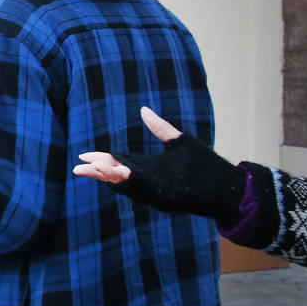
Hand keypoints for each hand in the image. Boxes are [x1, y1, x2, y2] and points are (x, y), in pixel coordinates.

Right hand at [73, 106, 242, 224]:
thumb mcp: (180, 142)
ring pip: (126, 184)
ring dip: (109, 177)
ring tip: (93, 169)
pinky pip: (143, 189)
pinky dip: (130, 182)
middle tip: (79, 167)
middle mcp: (148, 179)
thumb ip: (160, 128)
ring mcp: (155, 188)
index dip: (101, 160)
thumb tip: (143, 110)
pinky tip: (119, 173)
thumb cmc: (205, 165)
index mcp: (148, 167)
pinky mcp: (165, 195)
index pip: (118, 163)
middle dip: (98, 171)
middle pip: (116, 175)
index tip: (84, 156)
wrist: (227, 186)